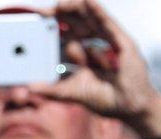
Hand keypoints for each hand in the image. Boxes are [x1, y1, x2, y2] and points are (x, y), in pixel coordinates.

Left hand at [29, 0, 160, 137]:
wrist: (129, 106)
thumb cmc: (104, 97)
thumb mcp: (73, 93)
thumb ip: (53, 91)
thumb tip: (30, 88)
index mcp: (81, 53)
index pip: (63, 34)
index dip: (50, 26)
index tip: (34, 21)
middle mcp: (93, 43)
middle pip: (74, 23)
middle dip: (59, 15)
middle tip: (43, 12)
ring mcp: (107, 40)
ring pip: (89, 19)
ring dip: (75, 9)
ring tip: (60, 4)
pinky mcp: (121, 41)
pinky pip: (107, 23)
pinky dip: (98, 12)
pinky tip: (88, 2)